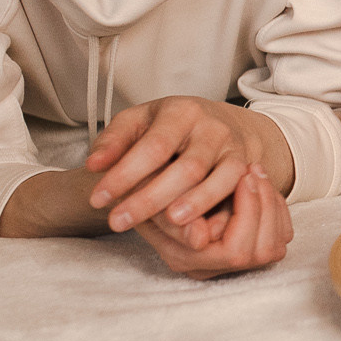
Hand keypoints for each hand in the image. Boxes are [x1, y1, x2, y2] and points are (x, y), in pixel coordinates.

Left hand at [86, 96, 289, 235]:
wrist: (223, 123)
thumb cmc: (170, 127)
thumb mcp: (139, 122)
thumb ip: (114, 141)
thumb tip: (94, 165)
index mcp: (180, 111)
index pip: (152, 146)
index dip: (124, 174)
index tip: (97, 199)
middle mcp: (211, 128)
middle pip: (185, 168)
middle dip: (150, 199)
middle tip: (117, 222)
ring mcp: (232, 148)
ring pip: (217, 180)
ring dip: (193, 205)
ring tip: (167, 225)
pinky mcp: (246, 167)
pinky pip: (235, 191)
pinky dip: (218, 210)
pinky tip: (199, 228)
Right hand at [131, 163, 293, 278]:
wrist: (149, 181)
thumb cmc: (147, 183)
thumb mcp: (151, 192)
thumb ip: (170, 219)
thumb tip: (200, 238)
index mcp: (184, 258)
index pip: (234, 251)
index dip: (246, 211)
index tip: (242, 175)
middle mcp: (208, 267)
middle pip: (261, 251)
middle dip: (263, 205)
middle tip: (253, 169)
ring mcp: (228, 260)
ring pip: (275, 245)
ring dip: (271, 204)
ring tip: (256, 171)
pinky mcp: (245, 246)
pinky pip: (281, 235)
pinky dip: (277, 207)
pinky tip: (261, 184)